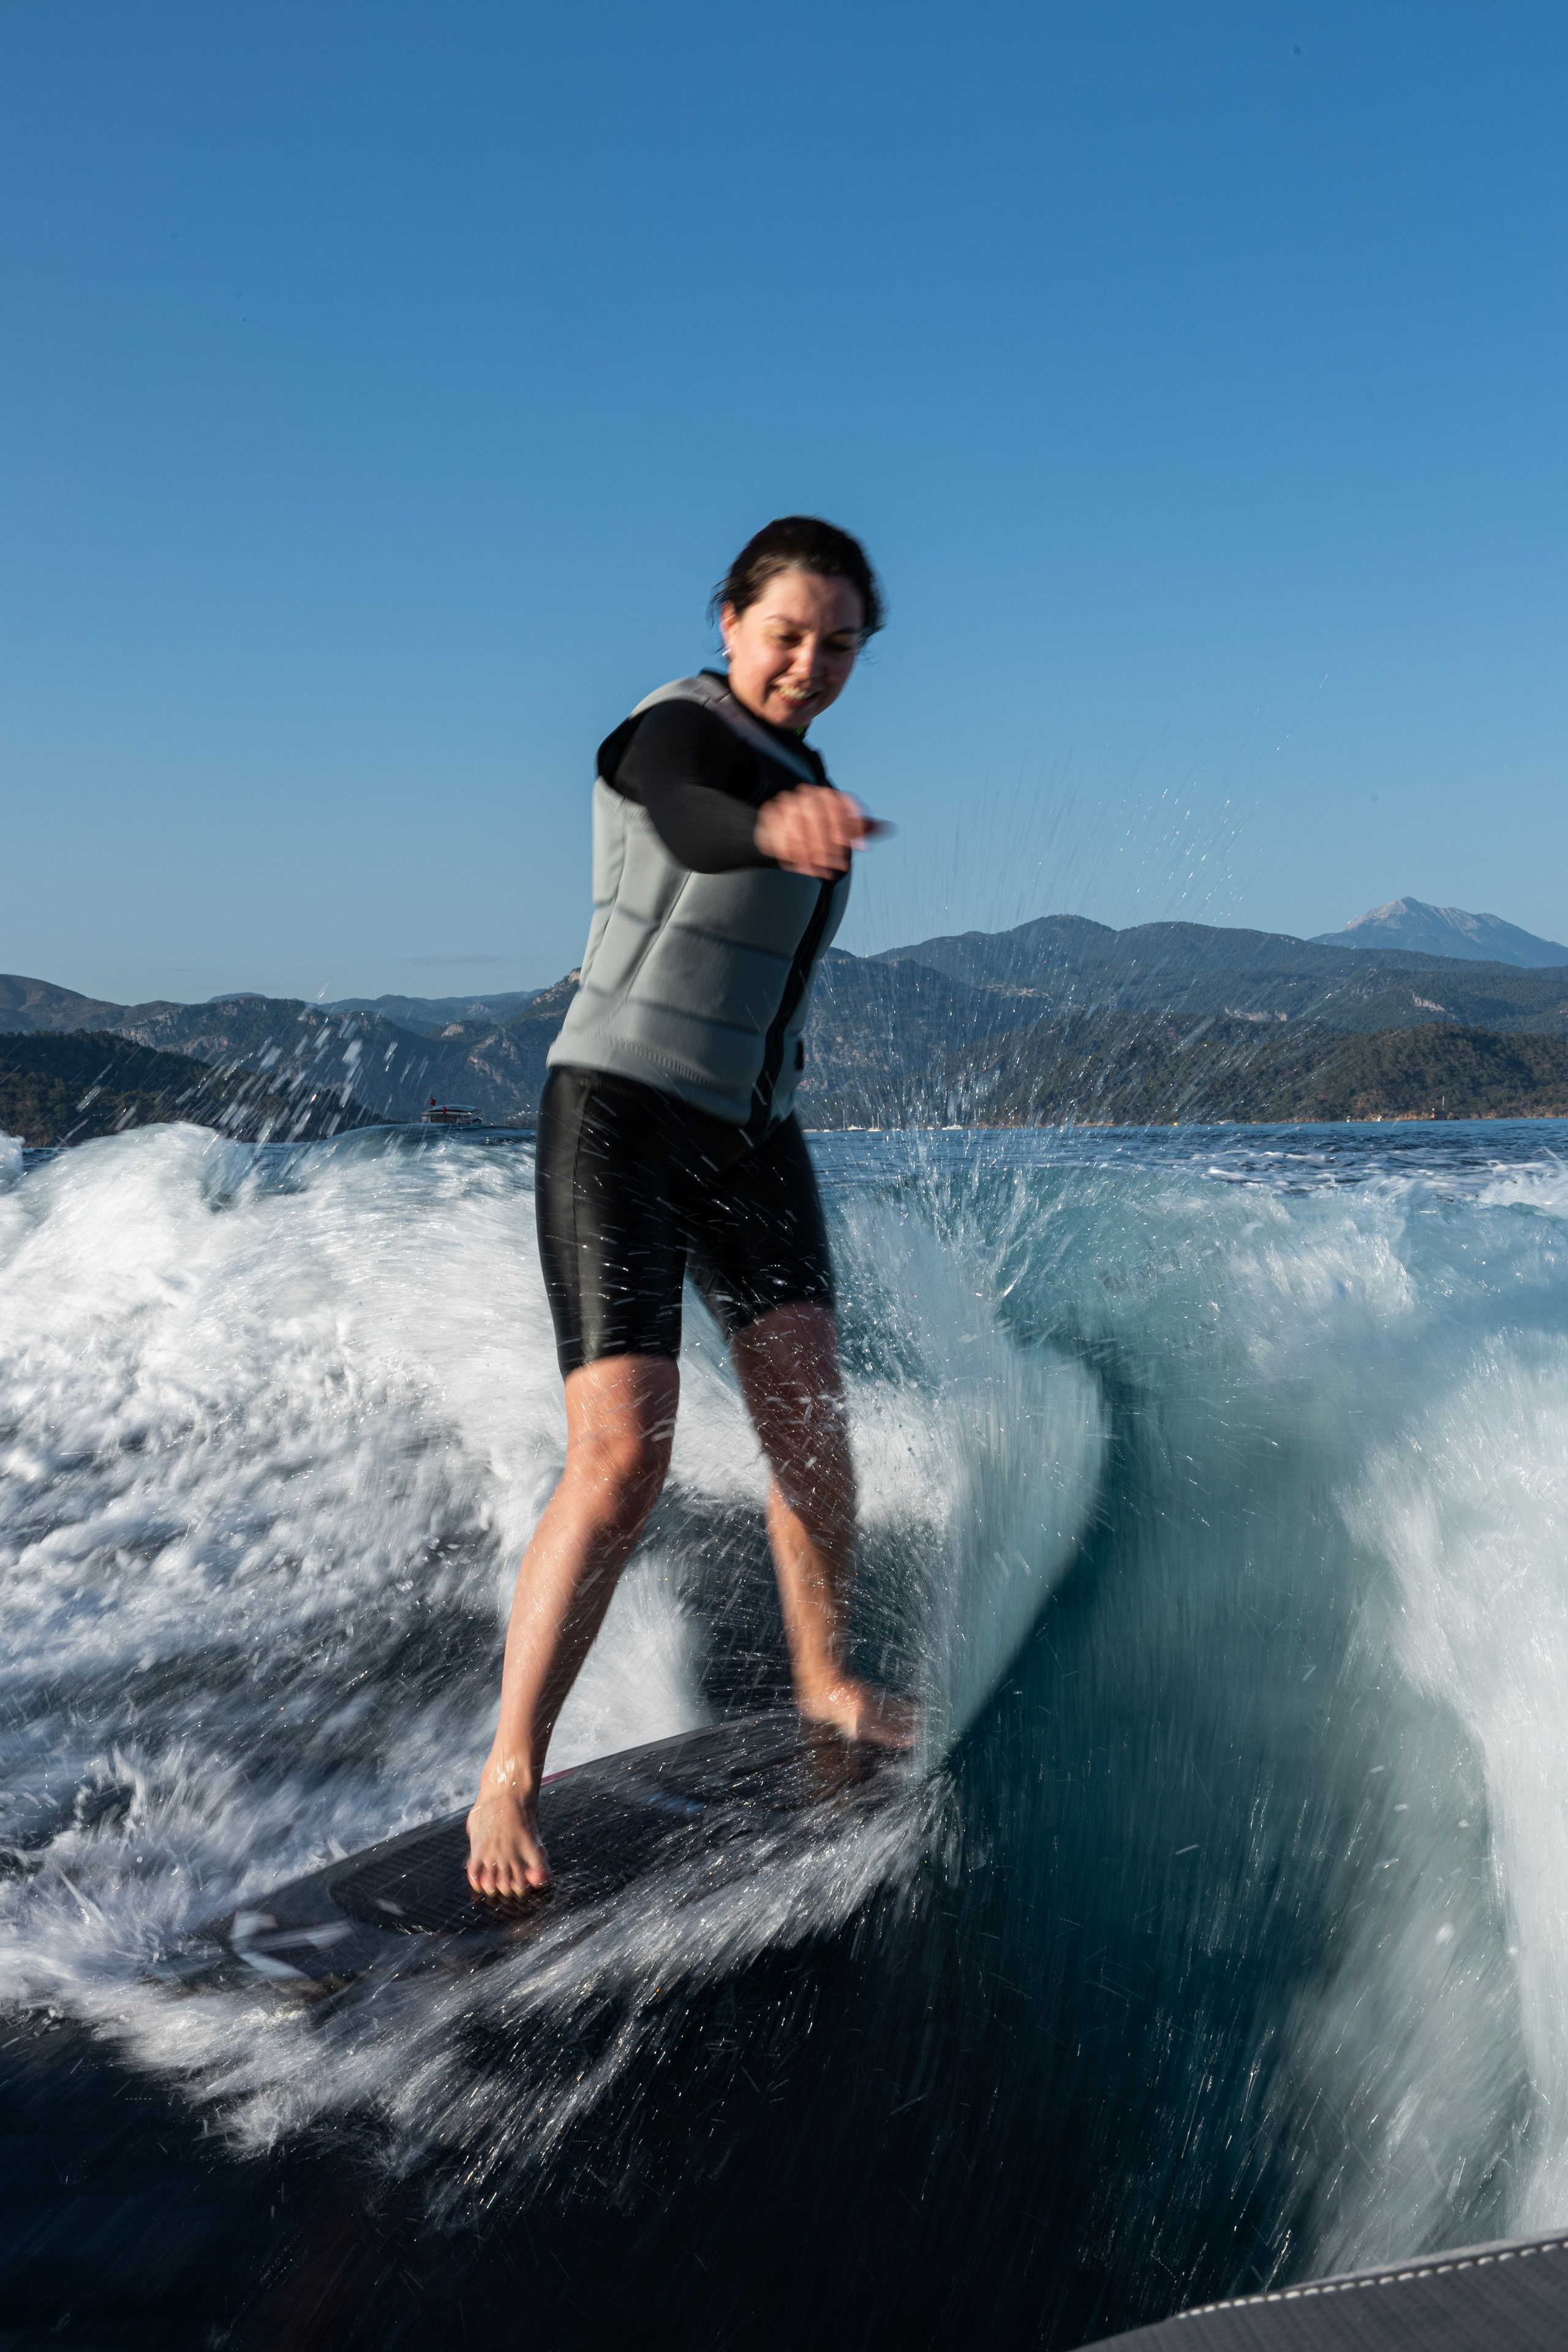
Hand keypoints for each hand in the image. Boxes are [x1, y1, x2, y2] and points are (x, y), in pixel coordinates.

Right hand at [754, 785, 886, 878]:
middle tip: (842, 864)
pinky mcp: (771, 818)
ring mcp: (787, 806)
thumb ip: (863, 827)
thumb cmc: (818, 826)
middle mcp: (807, 796)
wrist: (782, 824)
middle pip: (820, 819)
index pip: (841, 806)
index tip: (859, 847)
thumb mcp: (843, 825)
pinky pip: (783, 838)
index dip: (851, 827)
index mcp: (827, 795)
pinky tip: (809, 868)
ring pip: (801, 830)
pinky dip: (796, 857)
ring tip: (827, 870)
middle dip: (832, 846)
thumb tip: (890, 827)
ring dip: (815, 855)